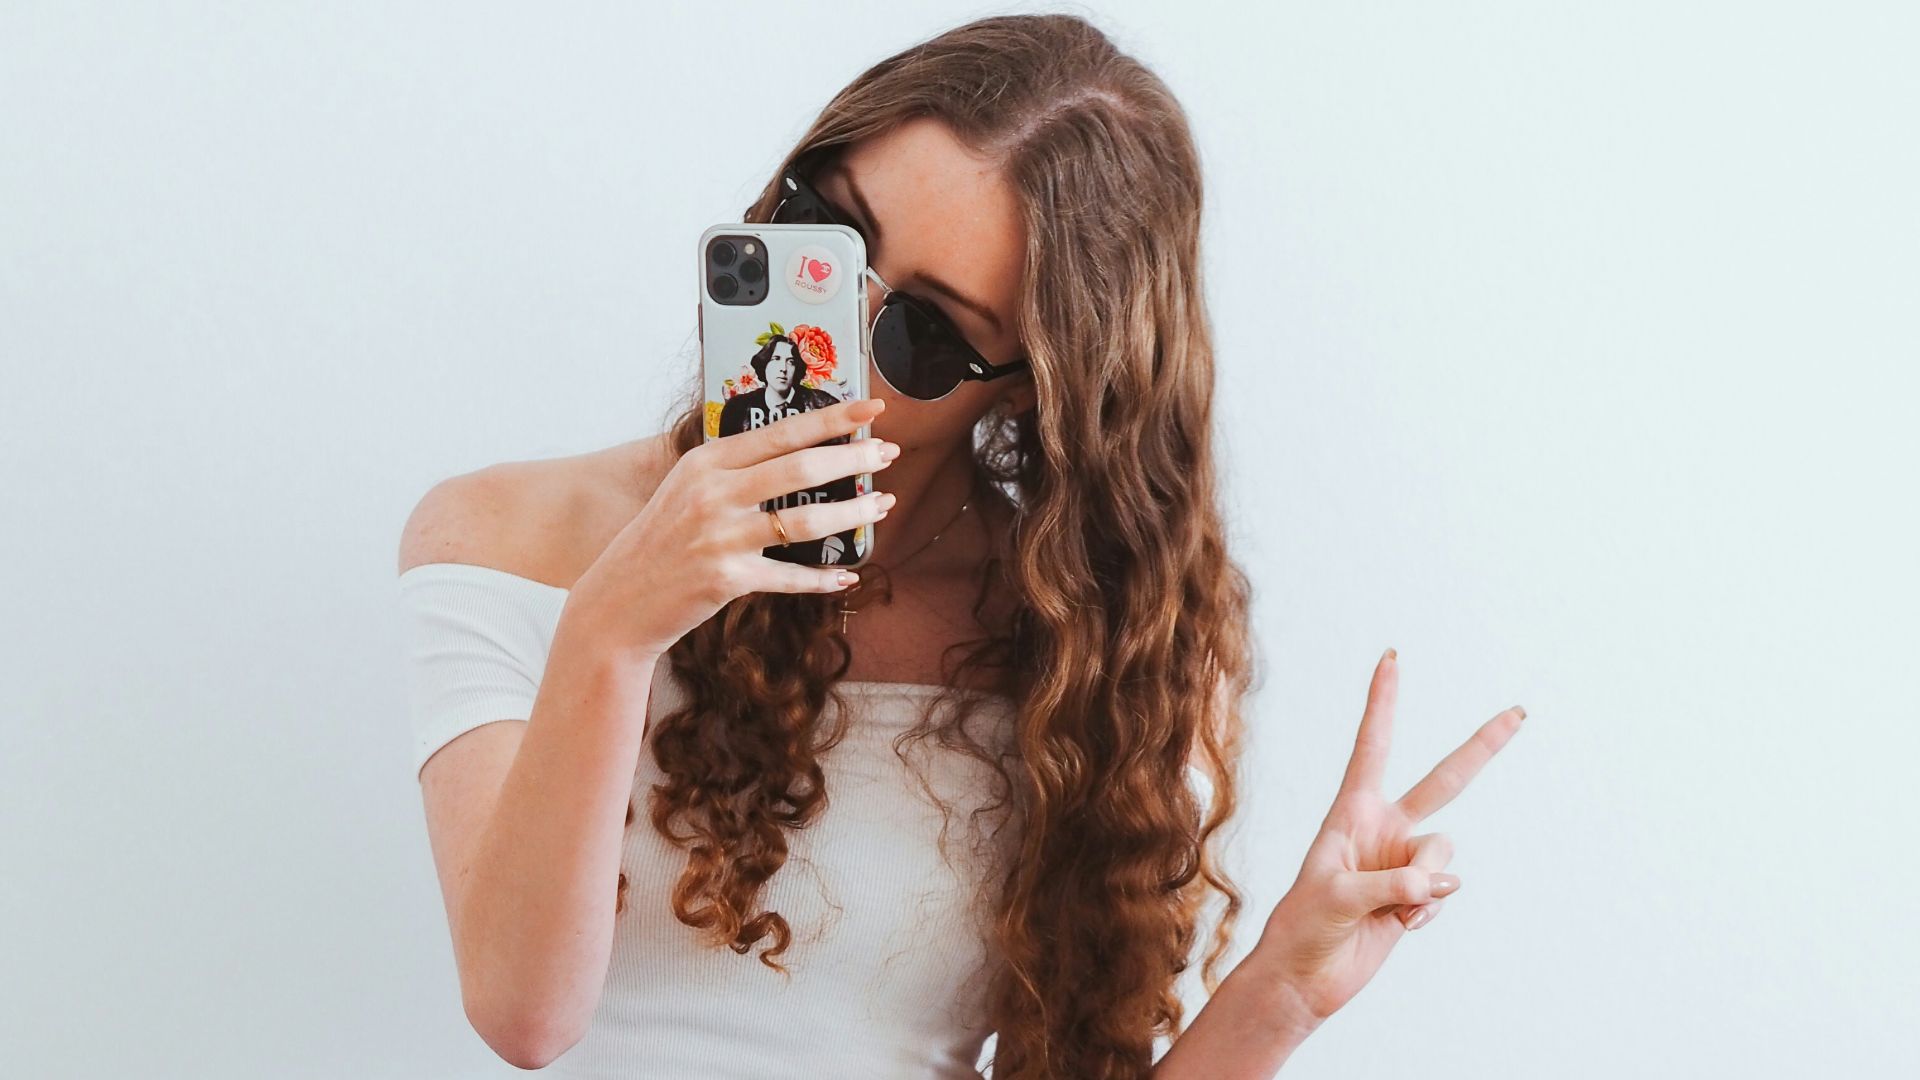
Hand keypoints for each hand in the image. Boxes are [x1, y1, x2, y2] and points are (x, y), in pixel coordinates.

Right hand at [564, 397, 896, 658]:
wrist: (616, 602)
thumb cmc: (659, 544)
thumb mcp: (686, 492)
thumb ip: (733, 472)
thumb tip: (796, 454)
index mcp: (705, 462)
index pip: (781, 431)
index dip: (832, 418)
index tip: (871, 409)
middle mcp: (712, 494)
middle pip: (801, 467)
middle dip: (854, 458)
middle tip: (888, 453)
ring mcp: (719, 536)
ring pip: (805, 520)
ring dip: (853, 514)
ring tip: (883, 506)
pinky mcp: (726, 578)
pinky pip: (791, 575)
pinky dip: (823, 578)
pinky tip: (847, 575)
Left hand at [1250, 648, 1524, 1023]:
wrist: (1306, 976)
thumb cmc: (1303, 926)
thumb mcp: (1336, 896)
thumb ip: (1387, 883)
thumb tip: (1436, 883)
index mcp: (1352, 810)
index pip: (1373, 746)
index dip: (1383, 703)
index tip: (1391, 658)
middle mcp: (1384, 828)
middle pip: (1445, 780)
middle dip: (1482, 747)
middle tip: (1519, 711)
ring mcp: (1403, 862)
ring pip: (1445, 855)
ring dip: (1427, 883)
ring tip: (1393, 907)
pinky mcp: (1417, 896)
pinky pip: (1445, 893)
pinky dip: (1428, 911)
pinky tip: (1401, 926)